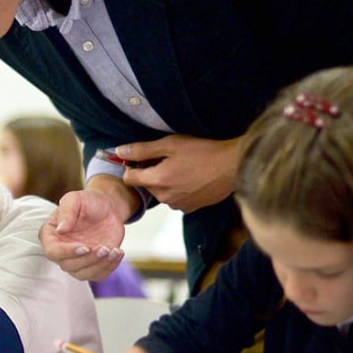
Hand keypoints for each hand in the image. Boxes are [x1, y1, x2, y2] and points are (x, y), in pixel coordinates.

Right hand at [39, 188, 126, 280]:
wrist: (107, 208)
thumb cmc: (87, 202)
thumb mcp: (75, 199)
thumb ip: (66, 211)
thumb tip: (60, 230)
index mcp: (51, 236)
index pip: (53, 252)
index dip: (67, 253)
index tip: (84, 247)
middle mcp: (61, 251)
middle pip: (68, 266)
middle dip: (88, 259)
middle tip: (103, 248)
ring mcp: (76, 260)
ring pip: (83, 274)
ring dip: (99, 265)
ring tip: (113, 250)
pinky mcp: (92, 265)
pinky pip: (98, 275)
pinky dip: (109, 267)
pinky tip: (117, 252)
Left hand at [119, 135, 240, 212]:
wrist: (233, 166)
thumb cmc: (203, 151)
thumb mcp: (170, 144)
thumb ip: (142, 150)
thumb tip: (119, 152)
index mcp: (158, 180)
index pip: (129, 178)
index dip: (132, 165)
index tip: (143, 156)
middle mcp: (165, 197)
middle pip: (146, 184)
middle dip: (151, 172)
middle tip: (169, 157)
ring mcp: (178, 205)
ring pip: (160, 192)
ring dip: (165, 181)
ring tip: (183, 166)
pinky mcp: (190, 208)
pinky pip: (174, 198)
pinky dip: (178, 188)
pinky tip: (191, 177)